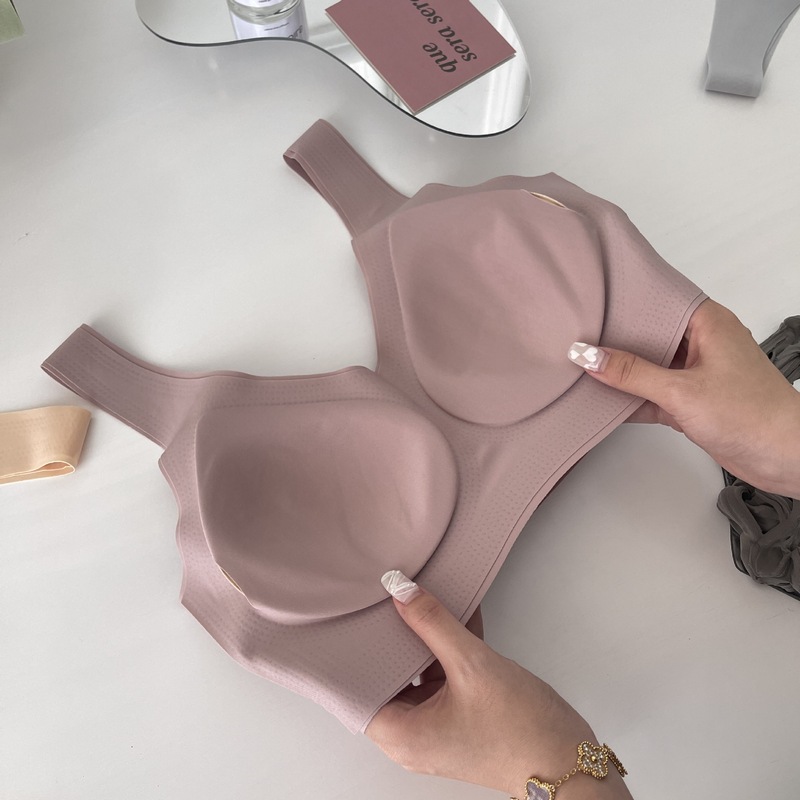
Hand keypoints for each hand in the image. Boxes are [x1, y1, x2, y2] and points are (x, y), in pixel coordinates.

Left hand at [367, 573, 631, 798]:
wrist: (570, 761)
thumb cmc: (522, 731)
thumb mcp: (473, 664)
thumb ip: (434, 623)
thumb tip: (401, 591)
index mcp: (403, 734)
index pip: (357, 690)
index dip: (353, 655)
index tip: (351, 619)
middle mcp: (413, 735)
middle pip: (387, 677)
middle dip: (391, 637)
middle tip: (383, 598)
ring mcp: (437, 727)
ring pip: (417, 673)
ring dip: (424, 639)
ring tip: (420, 599)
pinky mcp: (458, 717)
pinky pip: (442, 676)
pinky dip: (446, 649)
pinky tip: (454, 615)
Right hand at [570, 299, 799, 498]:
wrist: (784, 457)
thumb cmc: (755, 416)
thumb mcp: (682, 391)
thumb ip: (632, 374)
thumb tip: (591, 356)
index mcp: (707, 323)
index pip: (658, 300)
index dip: (625, 301)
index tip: (592, 302)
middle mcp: (701, 343)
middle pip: (648, 334)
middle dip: (616, 339)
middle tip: (579, 336)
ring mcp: (696, 373)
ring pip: (648, 366)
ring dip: (621, 373)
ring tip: (583, 367)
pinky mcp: (691, 401)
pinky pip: (652, 393)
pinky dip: (630, 398)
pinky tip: (603, 400)